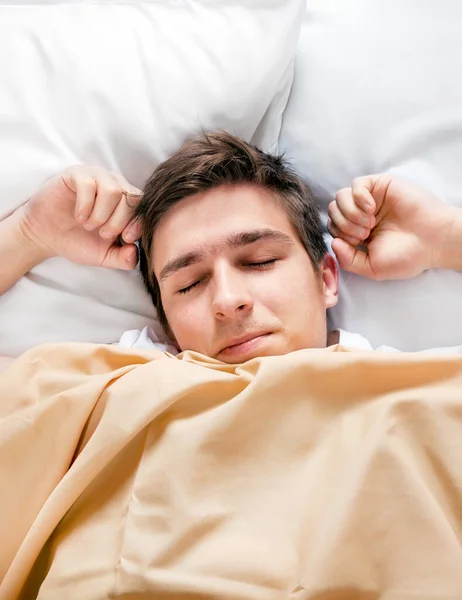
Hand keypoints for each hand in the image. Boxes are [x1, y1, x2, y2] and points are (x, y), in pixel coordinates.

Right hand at [16, 165, 142, 269]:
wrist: (46, 235)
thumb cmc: (78, 241)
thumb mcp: (105, 256)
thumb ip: (124, 259)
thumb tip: (135, 251)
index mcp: (126, 203)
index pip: (144, 207)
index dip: (138, 223)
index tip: (126, 239)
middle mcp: (115, 186)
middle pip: (131, 198)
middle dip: (118, 221)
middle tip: (102, 234)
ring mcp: (97, 177)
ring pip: (113, 190)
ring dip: (101, 214)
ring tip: (88, 225)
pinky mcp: (77, 174)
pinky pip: (89, 185)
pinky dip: (85, 205)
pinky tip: (79, 216)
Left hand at [327, 174, 453, 279]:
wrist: (433, 240)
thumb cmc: (407, 256)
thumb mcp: (372, 268)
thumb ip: (348, 261)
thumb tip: (333, 242)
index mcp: (357, 234)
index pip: (332, 228)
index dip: (339, 235)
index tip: (358, 243)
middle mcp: (361, 215)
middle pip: (333, 211)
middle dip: (343, 225)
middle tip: (364, 234)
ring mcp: (370, 199)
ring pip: (340, 197)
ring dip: (349, 212)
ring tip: (369, 223)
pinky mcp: (380, 186)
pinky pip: (357, 183)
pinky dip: (358, 196)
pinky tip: (371, 208)